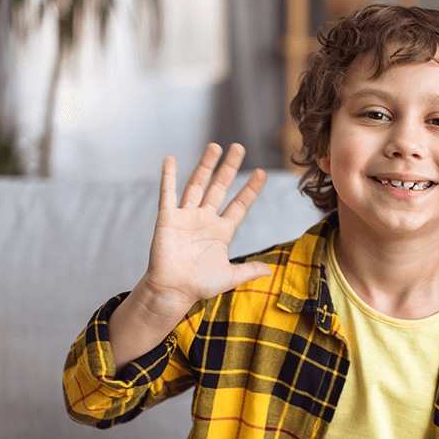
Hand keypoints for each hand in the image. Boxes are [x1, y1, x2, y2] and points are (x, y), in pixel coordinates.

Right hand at [140, 142, 269, 319]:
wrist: (172, 291)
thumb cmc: (199, 285)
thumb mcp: (230, 277)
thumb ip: (249, 270)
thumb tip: (270, 270)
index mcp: (221, 231)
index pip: (240, 205)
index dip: (251, 189)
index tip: (262, 173)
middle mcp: (205, 219)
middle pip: (220, 187)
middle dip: (229, 167)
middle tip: (239, 146)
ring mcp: (186, 217)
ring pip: (197, 184)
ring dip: (206, 165)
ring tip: (215, 146)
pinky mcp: (168, 218)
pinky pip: (168, 194)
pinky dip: (168, 176)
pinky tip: (170, 159)